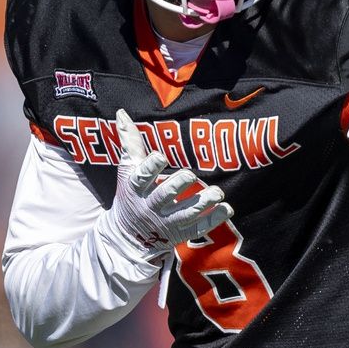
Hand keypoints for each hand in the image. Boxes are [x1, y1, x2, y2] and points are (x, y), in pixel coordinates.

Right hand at [104, 109, 232, 257]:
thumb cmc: (131, 194)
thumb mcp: (127, 170)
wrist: (129, 235)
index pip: (141, 178)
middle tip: (190, 174)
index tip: (160, 156)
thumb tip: (122, 112)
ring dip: (202, 203)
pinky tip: (226, 208)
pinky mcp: (182, 232)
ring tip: (218, 193)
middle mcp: (151, 207)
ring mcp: (167, 222)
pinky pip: (199, 228)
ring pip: (185, 214)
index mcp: (136, 189)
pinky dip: (213, 219)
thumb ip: (130, 143)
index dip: (150, 168)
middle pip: (164, 197)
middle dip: (177, 185)